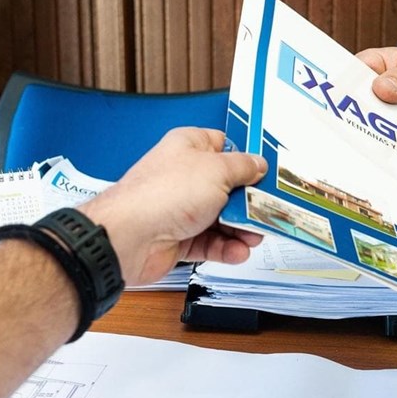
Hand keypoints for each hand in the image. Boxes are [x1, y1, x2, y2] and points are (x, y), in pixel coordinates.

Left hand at [77, 128, 267, 285]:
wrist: (130, 237)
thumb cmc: (164, 194)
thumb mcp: (217, 171)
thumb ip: (243, 167)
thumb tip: (258, 164)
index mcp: (189, 147)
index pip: (224, 146)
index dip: (246, 158)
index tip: (266, 173)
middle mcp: (184, 176)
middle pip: (228, 187)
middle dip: (249, 203)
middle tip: (266, 212)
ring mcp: (181, 208)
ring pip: (222, 218)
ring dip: (241, 230)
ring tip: (253, 237)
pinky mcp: (179, 237)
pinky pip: (210, 242)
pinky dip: (225, 248)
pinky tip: (237, 251)